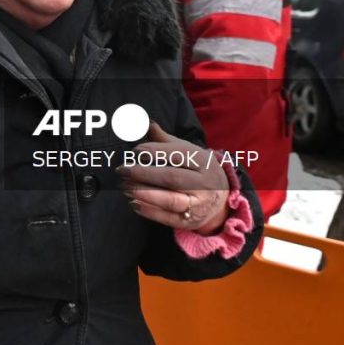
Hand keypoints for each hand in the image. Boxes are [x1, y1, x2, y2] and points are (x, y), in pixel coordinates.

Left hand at [115, 122, 229, 233]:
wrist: (221, 200)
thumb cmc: (197, 170)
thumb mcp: (188, 152)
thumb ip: (165, 140)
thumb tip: (147, 123)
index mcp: (204, 161)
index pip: (178, 154)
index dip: (155, 152)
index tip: (135, 151)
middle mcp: (204, 184)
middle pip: (172, 178)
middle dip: (144, 174)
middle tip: (123, 170)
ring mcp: (198, 204)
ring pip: (170, 199)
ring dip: (144, 193)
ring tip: (125, 186)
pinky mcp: (190, 221)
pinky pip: (168, 217)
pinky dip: (149, 211)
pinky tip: (134, 203)